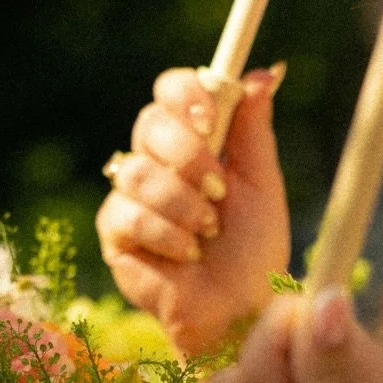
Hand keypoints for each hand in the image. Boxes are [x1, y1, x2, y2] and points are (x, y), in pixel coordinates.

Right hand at [97, 64, 289, 355]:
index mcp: (192, 141)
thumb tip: (266, 72)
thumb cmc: (253, 251)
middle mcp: (156, 161)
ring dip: (183, 204)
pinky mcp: (115, 234)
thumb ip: (255, 129)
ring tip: (208, 232)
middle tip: (218, 189)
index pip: (170, 92)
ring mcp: (130, 197)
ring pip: (138, 172)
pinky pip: (128, 214)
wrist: (239, 310)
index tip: (210, 117)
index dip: (184, 95)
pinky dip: (166, 235)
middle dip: (188, 154)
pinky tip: (187, 255)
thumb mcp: (262, 184)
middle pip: (148, 123)